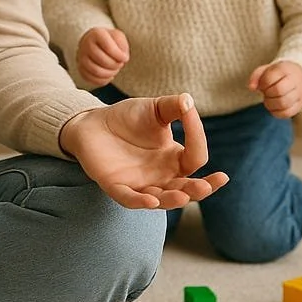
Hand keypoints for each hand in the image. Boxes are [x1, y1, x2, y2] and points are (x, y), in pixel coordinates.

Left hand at [58, 93, 228, 208]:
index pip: (195, 157)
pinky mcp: (117, 187)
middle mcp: (162, 177)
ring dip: (173, 200)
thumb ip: (173, 107)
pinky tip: (151, 201)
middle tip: (207, 185)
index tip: (189, 113)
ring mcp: (141, 185)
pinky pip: (130, 199)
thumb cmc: (127, 118)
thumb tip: (188, 99)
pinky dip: (140, 202)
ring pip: (162, 199)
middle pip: (187, 189)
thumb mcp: (153, 109)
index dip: (196, 137)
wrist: (93, 123)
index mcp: (175, 159)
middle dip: (199, 189)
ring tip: (183, 196)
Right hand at [76, 27, 129, 85]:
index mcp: (96, 33)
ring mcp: (81, 56)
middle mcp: (85, 44)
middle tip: (119, 64)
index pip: (108, 47)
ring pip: (95, 71)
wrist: (95, 43)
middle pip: (101, 59)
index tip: (125, 58)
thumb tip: (122, 58)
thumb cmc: (110, 40)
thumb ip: (122, 45)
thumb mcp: (118, 37)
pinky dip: (103, 80)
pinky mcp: (80, 68)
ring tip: (114, 70)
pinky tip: (108, 75)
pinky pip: (91, 78)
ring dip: (109, 73)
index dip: (119, 55)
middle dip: (115, 65)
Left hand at [248, 61, 301, 118]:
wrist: (298, 77)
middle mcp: (295, 81)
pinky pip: (287, 113)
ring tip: (269, 99)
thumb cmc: (277, 74)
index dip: (262, 84)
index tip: (262, 85)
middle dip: (267, 94)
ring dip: (270, 104)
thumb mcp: (266, 69)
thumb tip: (251, 88)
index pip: (270, 78)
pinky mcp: (299, 106)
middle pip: (279, 91)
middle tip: (266, 92)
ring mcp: (299, 94)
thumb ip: (256, 76)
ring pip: (283, 103)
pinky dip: (276, 112)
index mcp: (285, 69)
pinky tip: (273, 106)